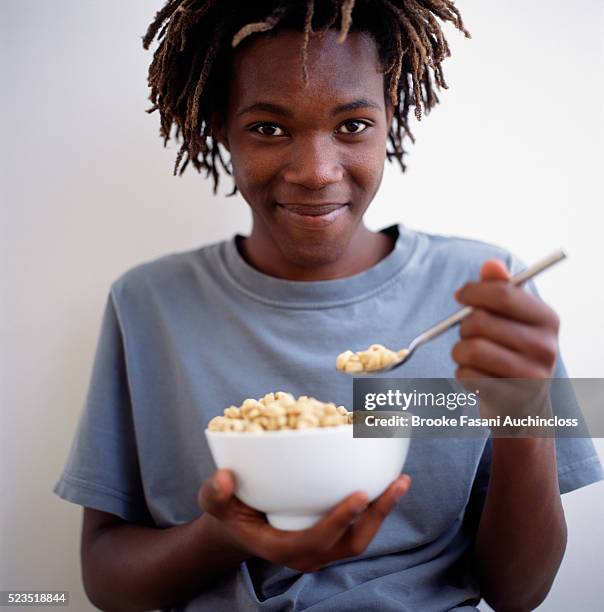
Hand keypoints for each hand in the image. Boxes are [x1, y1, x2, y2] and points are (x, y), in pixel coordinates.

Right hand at [198, 469, 410, 572]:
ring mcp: (322, 548)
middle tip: (398, 483)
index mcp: (282, 547)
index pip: (317, 540)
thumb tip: (224, 477)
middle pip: (351, 542)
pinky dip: (374, 508)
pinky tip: (385, 481)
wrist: (238, 527)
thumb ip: (215, 492)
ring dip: (382, 511)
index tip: (360, 494)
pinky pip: (358, 528)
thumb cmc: (229, 512)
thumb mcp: (214, 502)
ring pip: (361, 537)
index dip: (340, 520)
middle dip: (377, 515)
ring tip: (400, 481)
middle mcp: (308, 554)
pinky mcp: (330, 537)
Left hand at [452, 260, 558, 428]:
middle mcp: (545, 347)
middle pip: (480, 321)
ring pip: (469, 349)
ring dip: (459, 350)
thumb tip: (491, 265)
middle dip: (463, 325)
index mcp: (547, 320)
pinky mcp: (509, 398)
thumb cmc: (512, 352)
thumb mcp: (512, 319)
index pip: (504, 294)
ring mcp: (529, 376)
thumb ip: (501, 289)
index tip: (461, 294)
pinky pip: (465, 375)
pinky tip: (476, 375)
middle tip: (468, 331)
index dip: (474, 291)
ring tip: (470, 354)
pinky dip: (462, 373)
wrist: (523, 405)